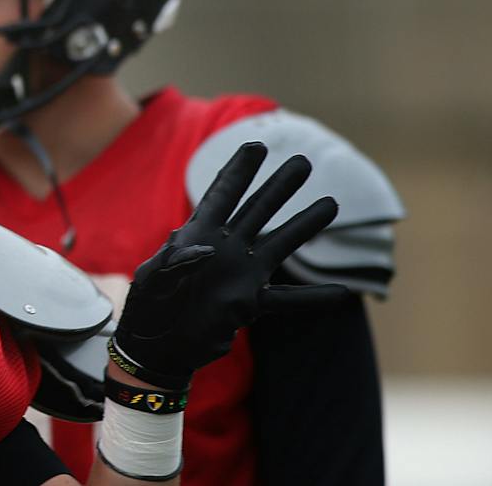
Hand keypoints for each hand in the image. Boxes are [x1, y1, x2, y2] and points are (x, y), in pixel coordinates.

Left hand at [114, 141, 345, 389]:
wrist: (156, 347)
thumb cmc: (149, 307)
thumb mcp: (155, 279)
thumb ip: (177, 260)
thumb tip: (202, 246)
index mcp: (197, 235)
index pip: (221, 194)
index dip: (238, 169)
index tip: (257, 145)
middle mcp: (223, 248)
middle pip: (256, 209)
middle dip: (279, 185)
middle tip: (304, 162)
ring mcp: (239, 274)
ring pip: (277, 244)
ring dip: (303, 226)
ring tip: (330, 204)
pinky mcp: (247, 305)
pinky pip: (285, 300)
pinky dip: (312, 298)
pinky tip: (342, 294)